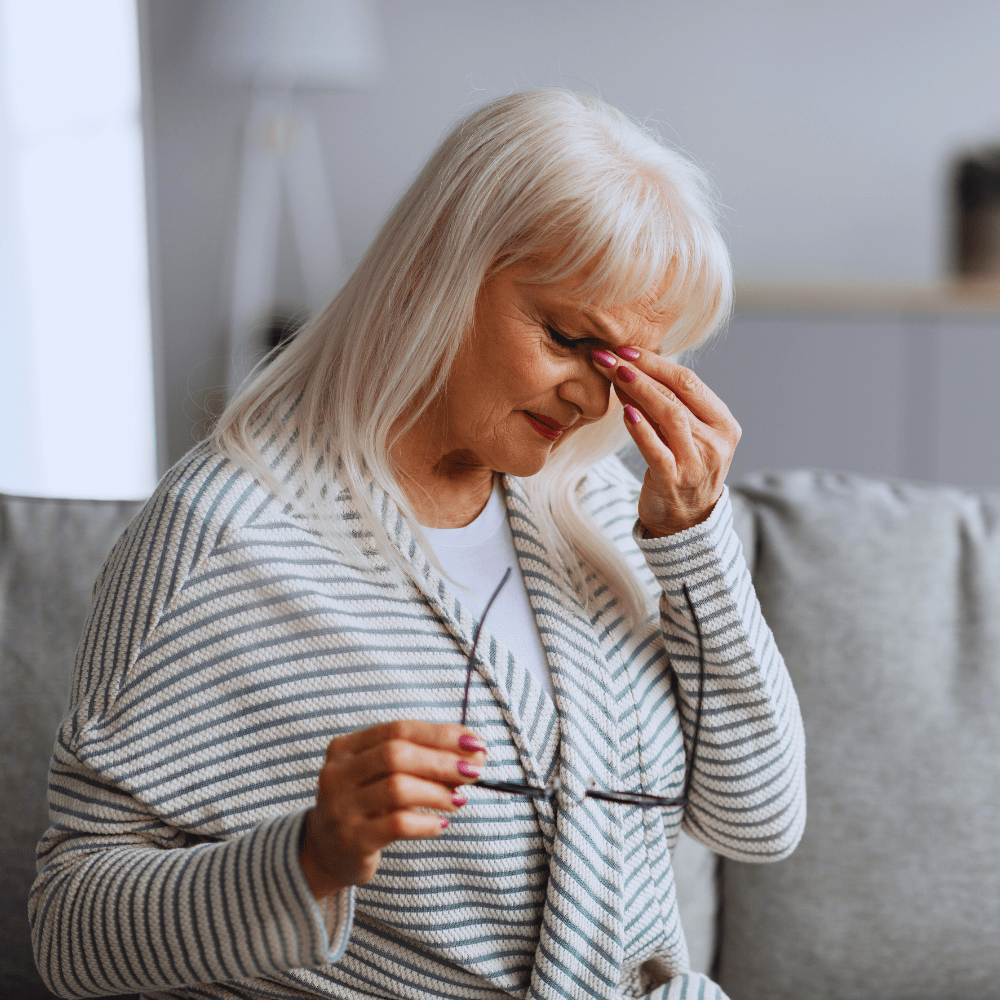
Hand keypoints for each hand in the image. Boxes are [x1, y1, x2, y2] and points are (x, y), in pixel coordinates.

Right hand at [299, 720, 486, 899]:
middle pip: (395, 754)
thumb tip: (473, 756)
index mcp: (345, 747)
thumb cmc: (366, 805)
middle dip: (441, 760)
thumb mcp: (384, 776)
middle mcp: (337, 773)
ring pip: (397, 788)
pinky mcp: (352, 840)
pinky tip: (441, 823)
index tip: (475, 742)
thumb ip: (421, 762)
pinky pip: (397, 825)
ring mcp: (341, 807)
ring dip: (437, 792)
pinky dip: (426, 822)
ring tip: (459, 799)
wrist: (326, 851)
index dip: (440, 734)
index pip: (398, 729)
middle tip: (473, 770)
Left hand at [591, 347, 740, 536]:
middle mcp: (715, 442)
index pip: (690, 382)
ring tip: (613, 373)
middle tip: (609, 355)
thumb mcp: (687, 436)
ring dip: (638, 390)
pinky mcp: (673, 481)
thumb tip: (630, 367)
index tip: (625, 349)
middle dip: (641, 370)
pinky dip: (639, 428)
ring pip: (669, 415)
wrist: (686, 524)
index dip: (656, 362)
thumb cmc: (682, 471)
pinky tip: (623, 410)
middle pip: (678, 394)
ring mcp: (696, 462)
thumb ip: (669, 406)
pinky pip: (655, 449)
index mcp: (724, 424)